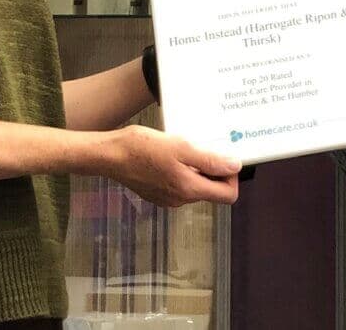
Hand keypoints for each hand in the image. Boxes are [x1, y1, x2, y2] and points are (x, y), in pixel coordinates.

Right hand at [106, 125, 240, 206]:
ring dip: (196, 168)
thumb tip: (234, 167)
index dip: (231, 176)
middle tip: (203, 146)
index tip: (224, 157)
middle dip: (213, 169)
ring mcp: (168, 198)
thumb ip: (210, 160)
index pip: (227, 195)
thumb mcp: (181, 147)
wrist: (110, 155)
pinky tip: (170, 154)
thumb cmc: (142, 148)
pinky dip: (181, 170)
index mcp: (189, 189)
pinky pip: (179, 184)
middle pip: (211, 190)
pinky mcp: (157, 193)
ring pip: (194, 185)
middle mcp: (180, 199)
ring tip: (184, 148)